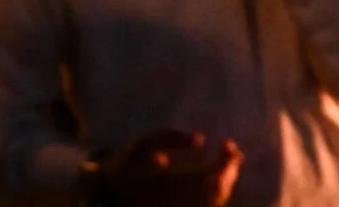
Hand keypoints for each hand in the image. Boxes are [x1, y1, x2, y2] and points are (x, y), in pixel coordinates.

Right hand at [93, 130, 241, 205]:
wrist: (108, 192)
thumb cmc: (128, 163)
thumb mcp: (145, 142)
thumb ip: (171, 137)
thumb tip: (201, 139)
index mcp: (170, 181)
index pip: (209, 174)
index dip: (225, 161)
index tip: (228, 144)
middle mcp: (177, 199)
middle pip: (218, 190)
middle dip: (229, 170)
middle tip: (231, 153)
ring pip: (215, 202)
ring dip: (226, 182)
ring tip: (227, 162)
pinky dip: (217, 193)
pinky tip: (216, 178)